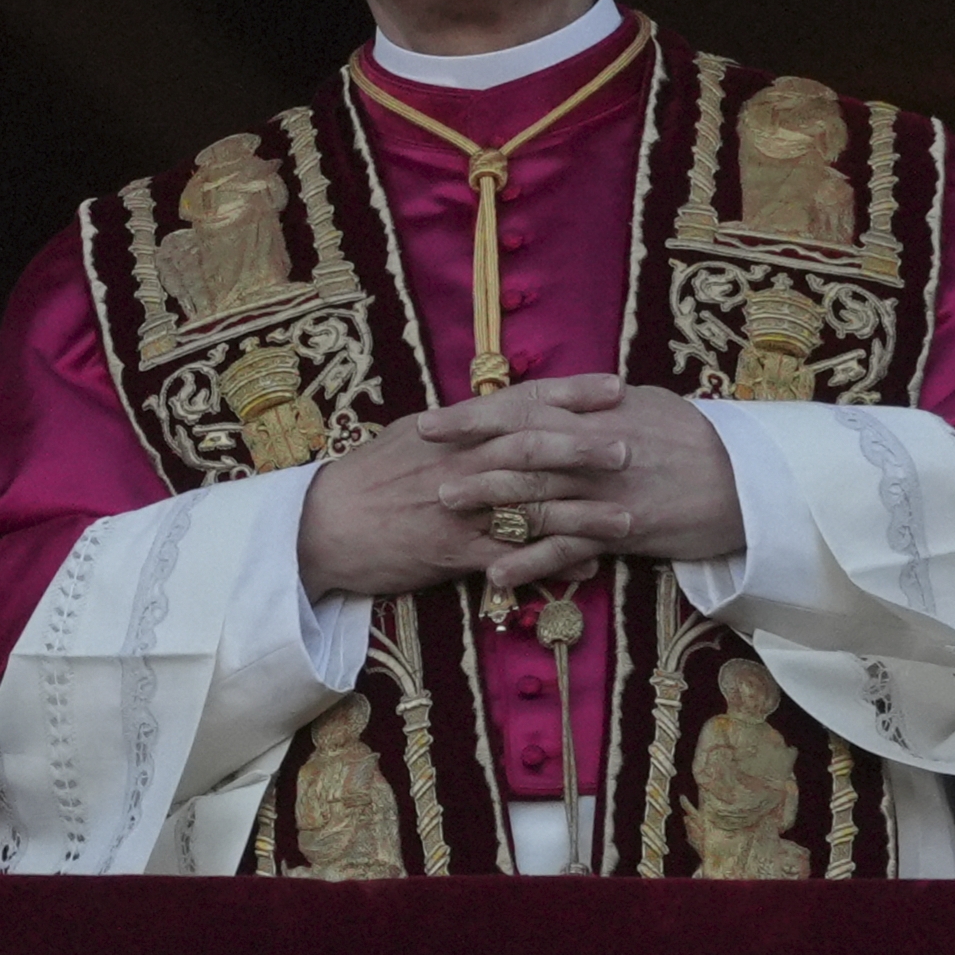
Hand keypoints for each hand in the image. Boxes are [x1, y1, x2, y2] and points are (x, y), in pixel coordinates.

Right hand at [297, 376, 636, 599]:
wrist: (321, 525)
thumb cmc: (369, 477)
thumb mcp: (415, 436)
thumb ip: (464, 425)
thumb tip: (506, 407)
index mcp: (455, 429)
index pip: (521, 401)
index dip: (570, 393)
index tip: (615, 387)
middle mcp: (461, 462)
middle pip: (533, 449)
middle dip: (585, 447)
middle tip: (632, 448)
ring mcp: (457, 508)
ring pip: (530, 507)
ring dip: (583, 514)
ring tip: (627, 518)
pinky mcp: (450, 551)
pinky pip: (510, 558)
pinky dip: (550, 563)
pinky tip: (586, 567)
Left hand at [419, 381, 744, 592]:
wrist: (747, 480)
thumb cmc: (695, 439)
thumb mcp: (645, 406)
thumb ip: (595, 406)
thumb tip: (555, 400)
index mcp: (599, 412)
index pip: (525, 407)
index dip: (474, 415)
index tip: (431, 420)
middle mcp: (597, 447)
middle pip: (521, 448)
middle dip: (468, 457)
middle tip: (424, 468)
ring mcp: (607, 490)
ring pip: (538, 494)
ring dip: (488, 504)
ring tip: (444, 511)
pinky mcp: (622, 531)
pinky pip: (567, 548)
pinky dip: (529, 561)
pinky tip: (495, 574)